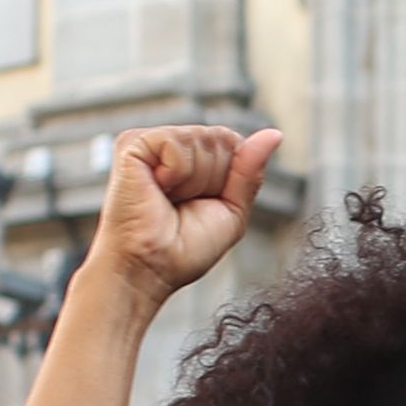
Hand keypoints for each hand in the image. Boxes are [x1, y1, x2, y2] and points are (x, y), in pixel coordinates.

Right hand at [87, 125, 283, 314]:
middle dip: (213, 179)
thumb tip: (274, 135)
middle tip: (182, 205)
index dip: (230, 178)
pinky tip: (156, 190)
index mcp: (191, 158)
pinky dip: (177, 174)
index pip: (233, 143)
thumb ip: (250, 171)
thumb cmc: (183, 249)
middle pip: (221, 138)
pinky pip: (178, 143)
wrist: (149, 270)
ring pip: (202, 139)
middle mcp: (170, 145)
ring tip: (167, 200)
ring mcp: (149, 141)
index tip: (202, 205)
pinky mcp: (131, 143)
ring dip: (194, 181)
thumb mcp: (231, 210)